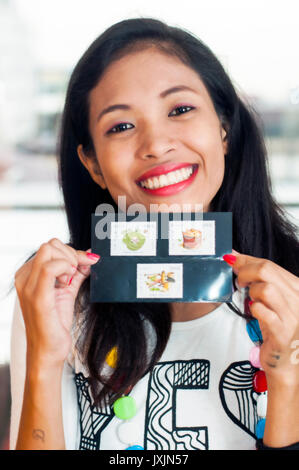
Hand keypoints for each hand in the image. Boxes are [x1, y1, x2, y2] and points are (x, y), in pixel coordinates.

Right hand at [14, 238, 99, 367]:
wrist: (49, 351)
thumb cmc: (54, 324)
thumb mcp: (67, 291)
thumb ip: (77, 273)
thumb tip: (90, 257)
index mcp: (29, 275)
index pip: (50, 247)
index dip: (72, 252)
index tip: (85, 264)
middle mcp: (25, 278)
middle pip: (50, 245)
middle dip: (71, 255)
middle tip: (76, 274)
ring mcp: (28, 286)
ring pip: (49, 250)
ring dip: (68, 261)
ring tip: (70, 280)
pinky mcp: (37, 297)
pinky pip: (50, 268)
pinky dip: (66, 268)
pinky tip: (69, 281)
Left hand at [224, 251, 298, 383]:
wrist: (287, 362)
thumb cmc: (277, 329)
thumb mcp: (273, 300)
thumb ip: (259, 279)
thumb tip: (235, 258)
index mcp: (297, 288)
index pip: (270, 264)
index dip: (247, 260)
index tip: (232, 258)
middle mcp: (298, 299)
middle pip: (267, 271)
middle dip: (245, 271)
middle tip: (239, 281)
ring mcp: (292, 316)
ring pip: (266, 288)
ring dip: (252, 291)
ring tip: (251, 299)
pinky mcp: (282, 332)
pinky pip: (262, 311)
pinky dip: (254, 308)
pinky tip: (254, 311)